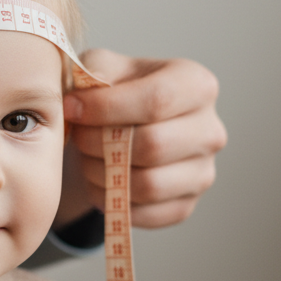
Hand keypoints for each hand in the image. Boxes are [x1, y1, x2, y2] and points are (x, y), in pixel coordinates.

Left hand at [57, 50, 226, 229]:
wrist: (121, 129)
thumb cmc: (113, 93)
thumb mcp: (102, 67)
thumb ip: (93, 72)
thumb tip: (80, 100)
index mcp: (197, 86)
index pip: (157, 100)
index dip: (106, 107)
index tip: (71, 108)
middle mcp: (210, 131)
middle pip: (153, 145)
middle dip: (99, 142)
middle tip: (77, 135)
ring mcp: (202, 173)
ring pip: (147, 185)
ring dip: (101, 173)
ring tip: (86, 156)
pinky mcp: (184, 206)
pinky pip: (142, 214)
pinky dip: (110, 200)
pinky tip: (99, 178)